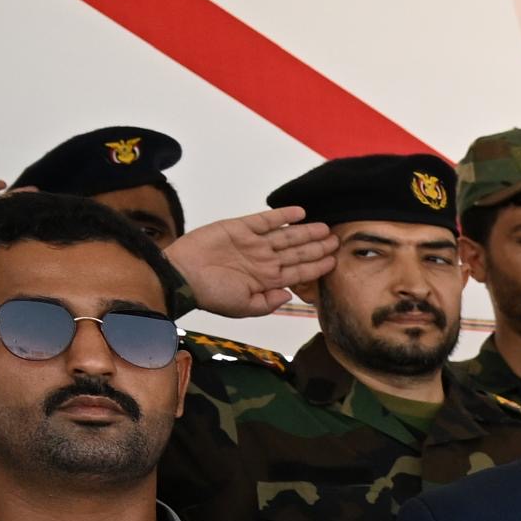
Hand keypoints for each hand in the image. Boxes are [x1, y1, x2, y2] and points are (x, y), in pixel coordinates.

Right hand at [167, 207, 334, 317]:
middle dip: (318, 247)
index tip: (335, 261)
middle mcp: (263, 260)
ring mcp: (253, 243)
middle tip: (337, 241)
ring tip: (325, 228)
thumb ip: (268, 303)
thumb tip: (289, 296)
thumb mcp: (243, 307)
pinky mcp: (240, 227)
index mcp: (266, 279)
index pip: (298, 272)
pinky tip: (299, 212)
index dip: (317, 267)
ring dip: (306, 232)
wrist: (183, 276)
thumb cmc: (211, 294)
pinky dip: (282, 216)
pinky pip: (266, 220)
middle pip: (297, 252)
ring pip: (287, 236)